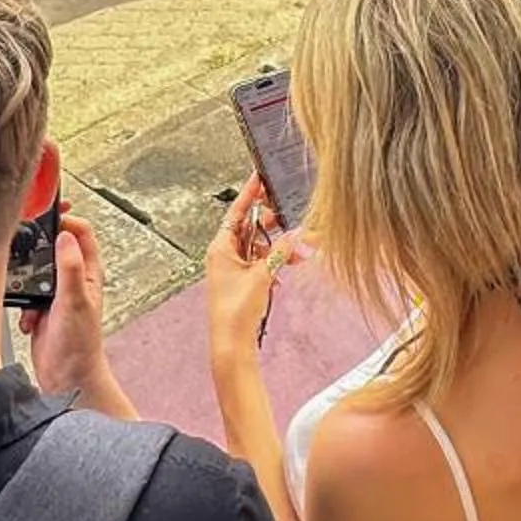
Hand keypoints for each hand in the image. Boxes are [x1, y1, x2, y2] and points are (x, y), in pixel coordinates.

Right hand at [21, 214, 107, 394]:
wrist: (67, 378)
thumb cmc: (80, 346)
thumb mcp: (75, 300)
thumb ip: (70, 267)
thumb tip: (65, 236)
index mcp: (89, 274)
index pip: (81, 233)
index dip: (66, 220)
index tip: (48, 215)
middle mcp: (73, 281)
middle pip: (54, 248)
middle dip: (39, 252)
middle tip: (28, 251)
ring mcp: (56, 295)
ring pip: (36, 271)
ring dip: (28, 283)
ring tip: (31, 297)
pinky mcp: (40, 309)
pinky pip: (25, 295)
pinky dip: (23, 305)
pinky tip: (29, 319)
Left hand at [204, 179, 280, 366]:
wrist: (232, 344)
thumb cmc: (235, 312)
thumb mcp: (262, 275)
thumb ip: (280, 252)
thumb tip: (296, 234)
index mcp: (221, 247)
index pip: (237, 211)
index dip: (250, 193)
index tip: (260, 176)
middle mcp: (225, 254)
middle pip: (251, 227)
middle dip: (274, 224)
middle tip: (290, 215)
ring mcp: (234, 268)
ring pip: (260, 246)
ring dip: (279, 247)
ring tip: (298, 250)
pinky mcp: (243, 280)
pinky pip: (262, 262)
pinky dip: (276, 262)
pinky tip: (287, 268)